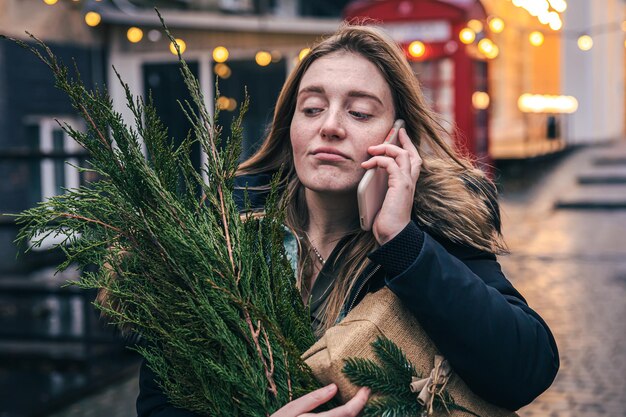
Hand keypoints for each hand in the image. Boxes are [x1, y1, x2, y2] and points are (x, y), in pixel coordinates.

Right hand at [271, 384, 369, 416]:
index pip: (347, 412)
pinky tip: (342, 413)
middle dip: (360, 408)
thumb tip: (334, 387)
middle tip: (363, 394)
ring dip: (352, 416)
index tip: (367, 389)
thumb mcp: (290, 411)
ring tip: (354, 403)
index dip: (360, 401)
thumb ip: (312, 400)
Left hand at [361, 128, 421, 244]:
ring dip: (386, 148)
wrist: (393, 235)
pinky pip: (391, 164)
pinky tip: (367, 164)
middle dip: (401, 140)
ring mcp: (407, 183)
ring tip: (372, 149)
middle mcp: (410, 181)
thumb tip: (369, 174)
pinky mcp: (401, 186)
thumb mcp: (382, 198)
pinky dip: (379, 160)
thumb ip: (380, 185)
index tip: (400, 134)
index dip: (407, 145)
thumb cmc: (386, 220)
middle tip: (393, 131)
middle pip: (411, 152)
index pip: (413, 159)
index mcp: (408, 184)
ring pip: (402, 154)